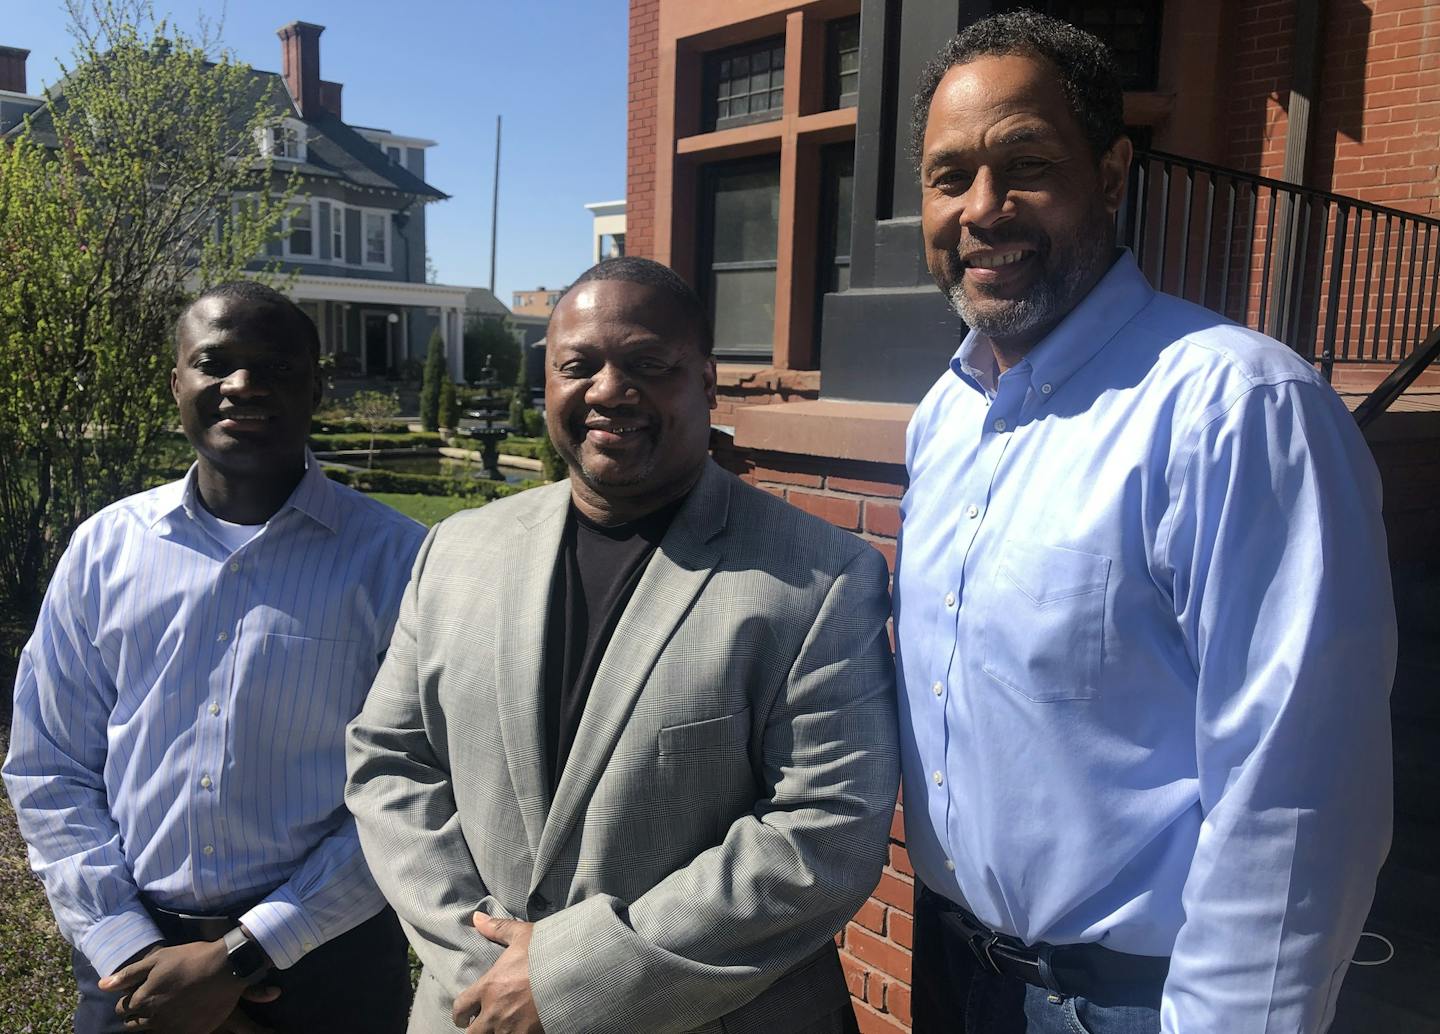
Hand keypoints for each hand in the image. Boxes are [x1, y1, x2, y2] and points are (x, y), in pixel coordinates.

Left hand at [99, 939, 277, 1033]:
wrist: (228, 968)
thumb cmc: (191, 958)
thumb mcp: (158, 958)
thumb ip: (129, 974)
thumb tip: (102, 986)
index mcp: (143, 999)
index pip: (122, 1008)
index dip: (129, 1000)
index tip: (141, 992)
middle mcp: (154, 1018)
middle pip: (133, 1024)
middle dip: (137, 1014)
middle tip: (153, 1002)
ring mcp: (171, 1028)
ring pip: (150, 1032)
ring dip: (153, 1023)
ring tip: (166, 1009)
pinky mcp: (189, 1033)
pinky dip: (172, 1028)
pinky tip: (180, 1017)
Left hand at [452, 913, 543, 1033]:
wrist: (573, 972)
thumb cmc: (546, 953)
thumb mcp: (522, 935)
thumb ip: (497, 929)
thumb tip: (476, 918)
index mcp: (489, 987)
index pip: (461, 1007)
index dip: (459, 1015)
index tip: (463, 1017)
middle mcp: (496, 1011)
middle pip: (473, 1033)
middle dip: (475, 1030)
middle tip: (480, 1027)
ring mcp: (512, 1027)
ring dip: (495, 1033)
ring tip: (501, 1028)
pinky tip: (522, 1030)